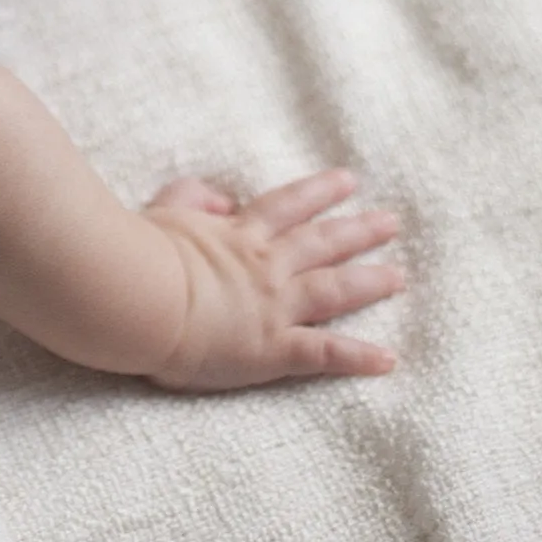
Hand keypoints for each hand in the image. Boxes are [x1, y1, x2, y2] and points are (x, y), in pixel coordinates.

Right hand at [140, 170, 401, 390]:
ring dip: (369, 282)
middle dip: (359, 230)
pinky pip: (324, 353)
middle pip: (323, 243)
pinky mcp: (273, 350)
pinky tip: (388, 360)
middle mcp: (266, 266)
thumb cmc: (143, 253)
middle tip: (392, 222)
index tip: (348, 181)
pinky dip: (358, 357)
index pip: (289, 206)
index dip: (319, 192)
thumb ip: (194, 195)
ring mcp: (274, 307)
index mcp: (240, 234)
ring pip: (333, 290)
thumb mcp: (166, 208)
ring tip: (398, 276)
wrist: (143, 297)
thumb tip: (221, 197)